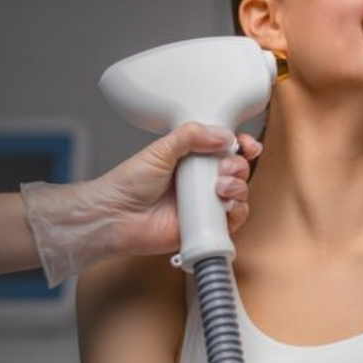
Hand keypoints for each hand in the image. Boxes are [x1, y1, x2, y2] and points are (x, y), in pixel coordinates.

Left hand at [22, 122, 261, 285]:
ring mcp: (204, 205)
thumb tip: (224, 135)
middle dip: (238, 166)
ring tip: (219, 187)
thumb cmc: (129, 184)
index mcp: (191, 159)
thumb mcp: (160, 149)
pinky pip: (233, 221)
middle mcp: (200, 181)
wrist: (116, 215)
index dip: (241, 145)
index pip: (225, 148)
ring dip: (238, 187)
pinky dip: (236, 212)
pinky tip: (224, 205)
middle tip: (224, 168)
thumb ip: (191, 135)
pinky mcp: (205, 227)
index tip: (246, 144)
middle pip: (237, 170)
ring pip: (239, 194)